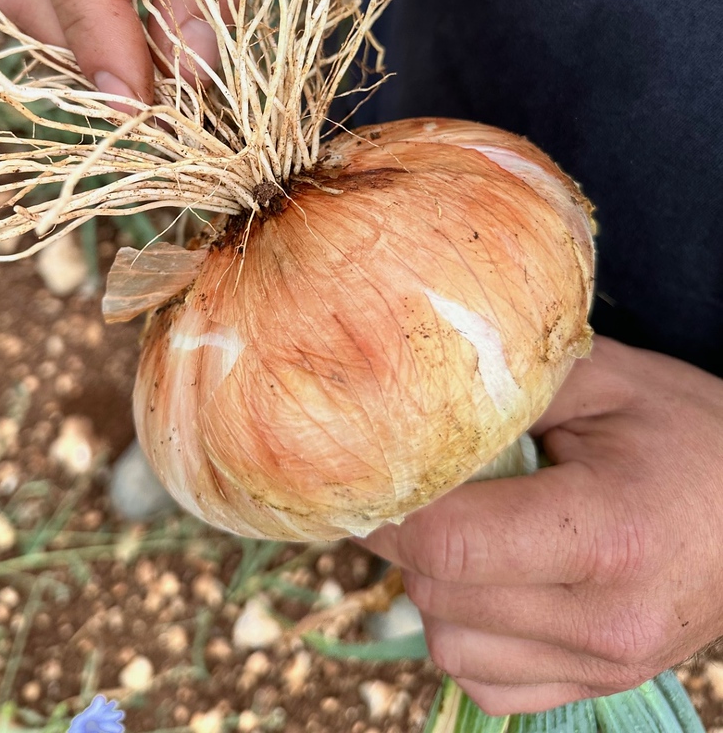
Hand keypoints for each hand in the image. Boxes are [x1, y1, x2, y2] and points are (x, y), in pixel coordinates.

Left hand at [361, 335, 722, 714]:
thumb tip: (410, 408)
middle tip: (419, 485)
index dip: (396, 504)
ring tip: (462, 526)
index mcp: (608, 532)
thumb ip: (510, 393)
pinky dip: (465, 633)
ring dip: (432, 585)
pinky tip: (489, 577)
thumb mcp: (606, 381)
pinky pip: (484, 682)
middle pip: (439, 593)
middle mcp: (606, 618)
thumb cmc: (685, 430)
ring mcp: (606, 664)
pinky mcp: (598, 686)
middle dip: (407, 536)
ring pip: (448, 645)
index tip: (382, 467)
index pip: (453, 543)